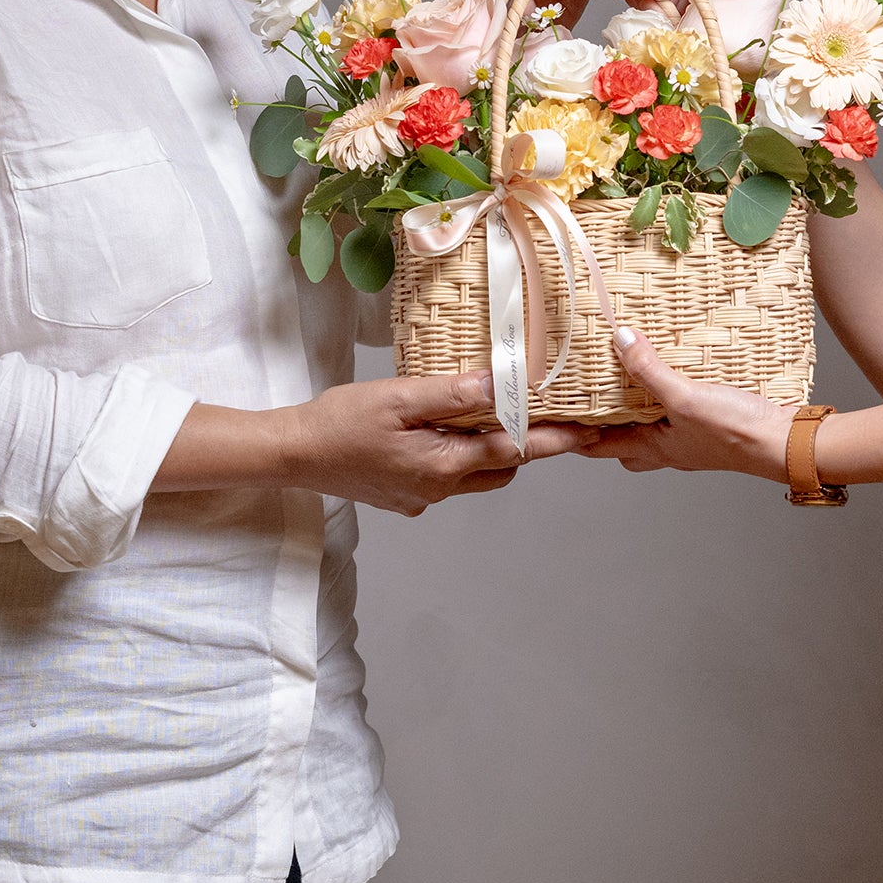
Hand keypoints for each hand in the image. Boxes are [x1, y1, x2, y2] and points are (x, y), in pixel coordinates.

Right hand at [286, 371, 589, 515]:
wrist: (292, 454)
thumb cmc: (338, 422)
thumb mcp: (397, 397)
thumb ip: (451, 393)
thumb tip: (501, 385)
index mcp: (442, 465)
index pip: (514, 450)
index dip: (554, 440)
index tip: (590, 433)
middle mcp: (438, 489)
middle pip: (501, 467)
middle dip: (523, 444)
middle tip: (540, 412)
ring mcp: (421, 498)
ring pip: (475, 474)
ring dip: (488, 449)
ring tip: (488, 412)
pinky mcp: (406, 497)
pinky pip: (447, 477)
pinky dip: (457, 454)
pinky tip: (439, 429)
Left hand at [581, 327, 793, 480]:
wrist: (784, 441)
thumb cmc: (735, 433)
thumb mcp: (685, 397)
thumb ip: (650, 371)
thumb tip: (619, 340)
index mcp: (652, 448)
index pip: (598, 446)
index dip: (572, 434)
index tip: (551, 415)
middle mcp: (668, 448)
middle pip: (623, 443)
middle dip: (604, 425)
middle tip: (588, 395)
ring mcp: (690, 439)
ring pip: (651, 429)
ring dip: (638, 410)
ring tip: (629, 378)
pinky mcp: (711, 426)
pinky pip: (679, 414)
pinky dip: (669, 398)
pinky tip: (675, 376)